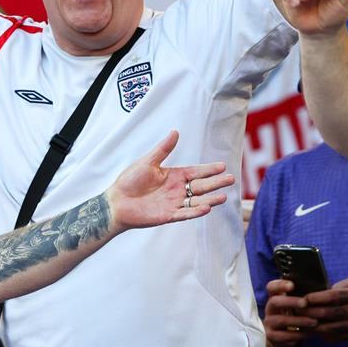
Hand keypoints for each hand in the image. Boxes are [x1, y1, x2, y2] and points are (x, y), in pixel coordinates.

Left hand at [105, 131, 232, 231]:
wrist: (116, 202)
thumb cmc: (129, 181)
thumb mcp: (148, 162)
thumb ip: (163, 149)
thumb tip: (175, 131)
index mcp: (173, 175)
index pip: (195, 172)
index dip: (208, 169)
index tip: (222, 166)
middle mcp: (177, 189)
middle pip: (200, 186)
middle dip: (215, 182)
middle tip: (231, 179)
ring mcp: (174, 203)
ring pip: (196, 201)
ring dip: (210, 199)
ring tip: (223, 196)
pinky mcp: (168, 215)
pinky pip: (185, 213)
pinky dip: (195, 211)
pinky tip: (207, 207)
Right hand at [262, 278, 315, 346]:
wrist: (281, 340)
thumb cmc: (294, 318)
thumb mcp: (295, 307)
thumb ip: (302, 299)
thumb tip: (323, 292)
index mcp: (275, 298)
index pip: (271, 287)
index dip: (279, 285)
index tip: (292, 285)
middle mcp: (270, 309)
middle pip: (274, 301)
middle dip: (290, 302)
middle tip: (305, 303)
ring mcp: (269, 323)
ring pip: (280, 320)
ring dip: (299, 320)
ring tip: (314, 322)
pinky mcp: (272, 337)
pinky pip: (284, 335)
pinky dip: (298, 335)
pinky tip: (310, 334)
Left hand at [302, 274, 347, 340]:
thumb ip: (340, 284)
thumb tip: (321, 290)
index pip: (331, 297)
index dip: (315, 299)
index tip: (301, 299)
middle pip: (327, 314)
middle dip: (308, 313)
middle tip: (294, 311)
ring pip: (330, 328)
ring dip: (313, 327)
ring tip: (299, 323)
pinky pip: (337, 337)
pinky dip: (323, 335)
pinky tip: (313, 332)